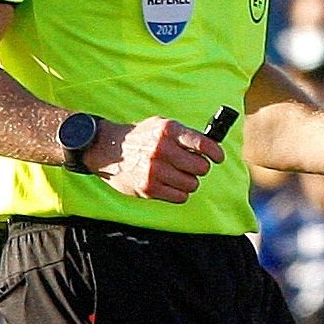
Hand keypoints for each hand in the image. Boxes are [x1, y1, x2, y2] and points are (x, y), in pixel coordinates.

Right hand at [97, 116, 223, 203]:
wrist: (106, 149)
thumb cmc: (140, 138)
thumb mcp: (161, 126)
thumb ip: (185, 135)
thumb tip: (212, 147)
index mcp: (169, 131)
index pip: (203, 144)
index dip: (215, 153)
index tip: (218, 158)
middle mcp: (162, 149)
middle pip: (201, 167)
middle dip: (198, 168)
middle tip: (189, 166)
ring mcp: (155, 170)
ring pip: (192, 184)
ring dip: (188, 181)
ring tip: (176, 175)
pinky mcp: (148, 188)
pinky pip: (180, 196)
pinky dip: (179, 193)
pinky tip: (169, 184)